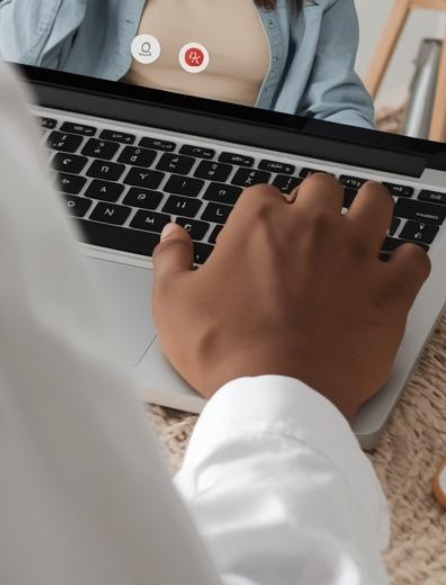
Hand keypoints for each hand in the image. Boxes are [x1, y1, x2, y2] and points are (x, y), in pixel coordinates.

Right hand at [151, 174, 431, 419]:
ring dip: (369, 208)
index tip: (262, 231)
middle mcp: (311, 225)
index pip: (264, 192)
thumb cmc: (224, 350)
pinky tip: (396, 268)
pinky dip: (408, 260)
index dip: (263, 210)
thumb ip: (171, 258)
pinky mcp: (388, 292)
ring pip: (376, 203)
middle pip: (323, 186)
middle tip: (312, 222)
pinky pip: (415, 259)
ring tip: (363, 220)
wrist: (277, 398)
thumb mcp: (172, 302)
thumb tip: (174, 233)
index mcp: (259, 220)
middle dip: (317, 198)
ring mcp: (355, 255)